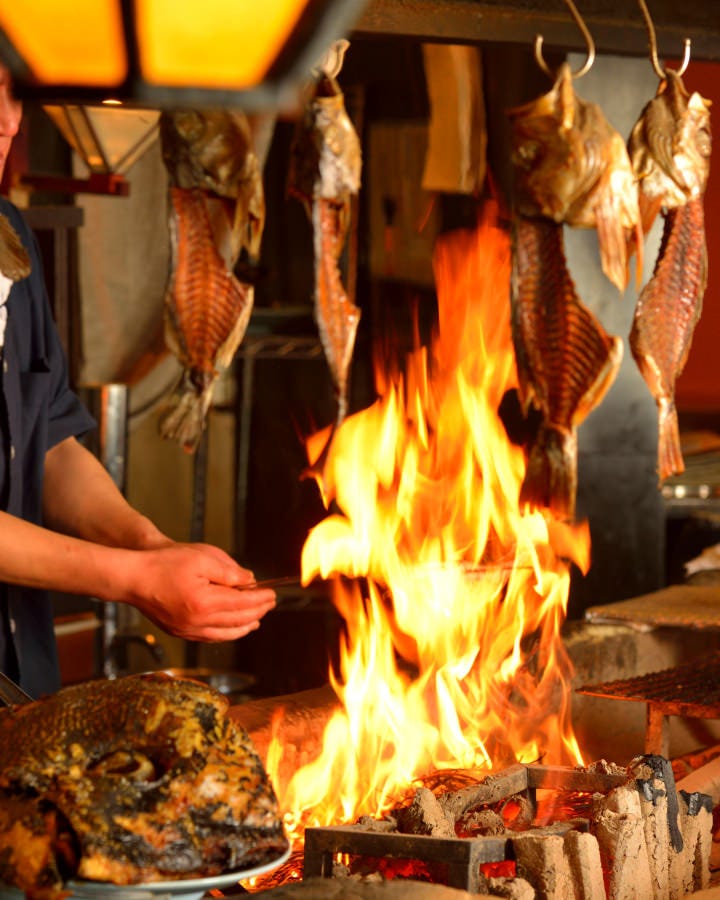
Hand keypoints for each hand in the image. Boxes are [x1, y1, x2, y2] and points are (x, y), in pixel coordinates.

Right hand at [121, 544, 275, 640]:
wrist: (133, 578)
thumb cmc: (164, 564)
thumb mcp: (202, 559)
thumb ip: (229, 572)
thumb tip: (250, 581)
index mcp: (204, 602)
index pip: (243, 604)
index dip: (261, 599)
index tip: (273, 594)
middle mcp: (197, 621)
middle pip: (237, 621)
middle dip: (257, 613)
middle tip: (269, 604)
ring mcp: (187, 630)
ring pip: (224, 634)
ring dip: (244, 627)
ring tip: (256, 621)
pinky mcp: (179, 632)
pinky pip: (210, 637)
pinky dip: (226, 633)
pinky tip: (231, 627)